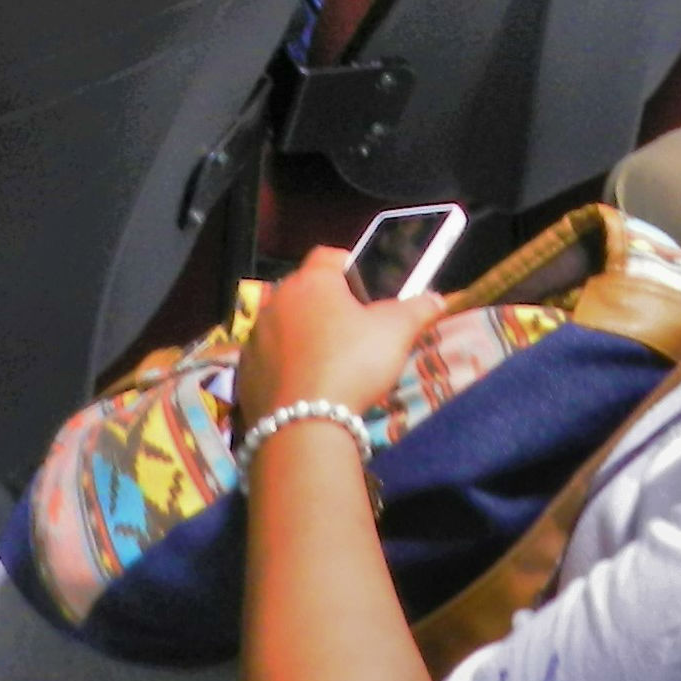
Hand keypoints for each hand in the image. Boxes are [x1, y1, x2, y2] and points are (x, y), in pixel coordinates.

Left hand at [233, 246, 450, 426]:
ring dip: (301, 337)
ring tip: (328, 363)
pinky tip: (306, 388)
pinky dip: (285, 368)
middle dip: (325, 305)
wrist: (303, 425)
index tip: (365, 285)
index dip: (348, 265)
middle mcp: (276, 302)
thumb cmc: (352, 363)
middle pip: (304, 292)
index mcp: (312, 282)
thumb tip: (436, 299)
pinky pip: (269, 361)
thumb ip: (417, 309)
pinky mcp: (245, 373)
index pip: (328, 256)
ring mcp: (255, 338)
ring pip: (283, 327)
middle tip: (352, 329)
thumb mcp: (396, 332)